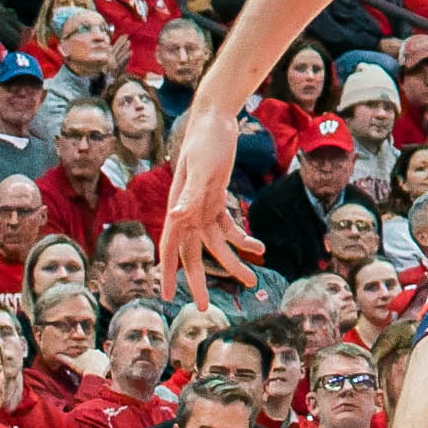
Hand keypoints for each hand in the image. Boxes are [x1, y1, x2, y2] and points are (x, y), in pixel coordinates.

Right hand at [156, 119, 254, 310]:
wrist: (216, 118)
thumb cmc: (205, 141)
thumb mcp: (201, 168)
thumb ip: (191, 194)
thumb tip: (176, 215)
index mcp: (178, 208)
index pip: (169, 247)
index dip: (167, 273)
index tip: (167, 297)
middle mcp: (187, 211)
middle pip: (191, 253)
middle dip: (197, 281)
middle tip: (202, 308)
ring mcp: (202, 206)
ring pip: (215, 244)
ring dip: (232, 262)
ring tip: (251, 281)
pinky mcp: (217, 198)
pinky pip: (228, 226)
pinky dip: (243, 238)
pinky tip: (260, 247)